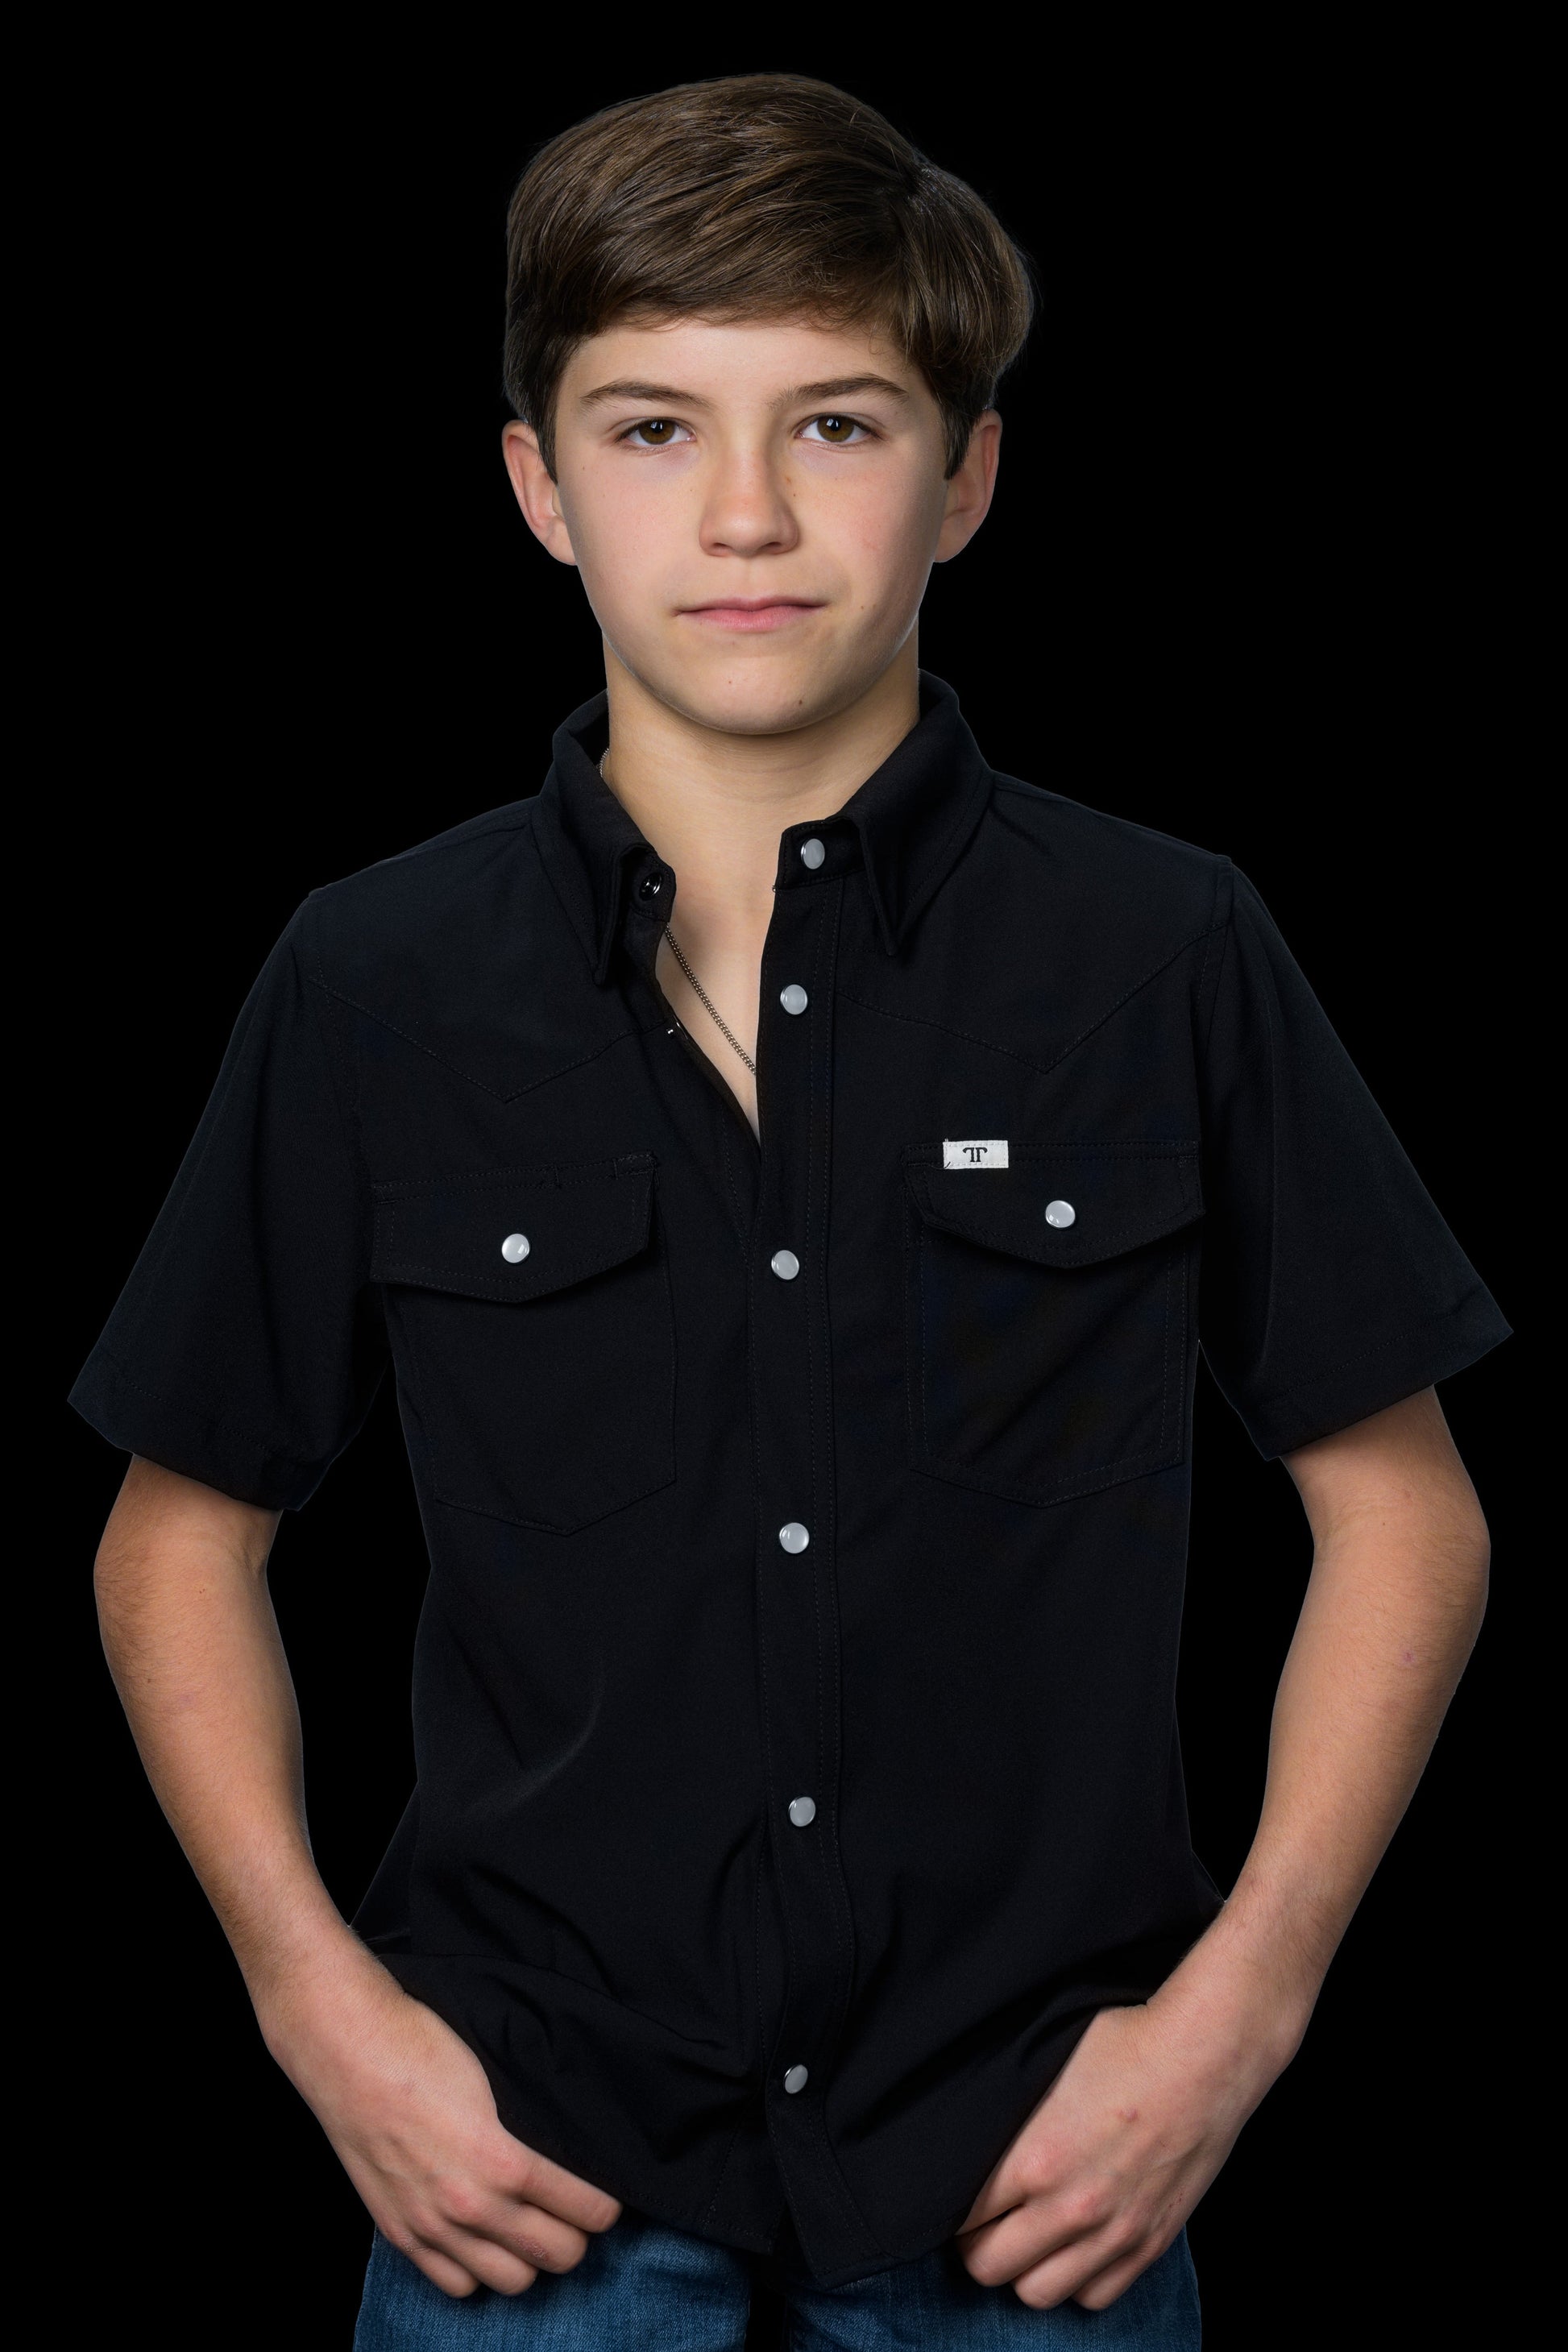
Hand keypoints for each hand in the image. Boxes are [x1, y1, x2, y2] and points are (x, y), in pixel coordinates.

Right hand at [261, 1939, 621, 2297]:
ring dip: (531, 2259)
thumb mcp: (499, 2078)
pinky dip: (479, 2270)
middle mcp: (470, 2204)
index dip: (605, 2207)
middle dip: (576, 2236)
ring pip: (512, 2280)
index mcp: (503, 2159)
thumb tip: (571, 2151)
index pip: (584, 2208)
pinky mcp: (402, 2233)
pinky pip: (457, 2285)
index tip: (608, 2200)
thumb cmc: (425, 2048)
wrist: (349, 2050)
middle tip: (575, 2214)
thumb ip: (533, 2125)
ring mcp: (433, 2225)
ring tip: (532, 2229)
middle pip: (557, 2255)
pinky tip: (484, 2240)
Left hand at [955, 1972, 1292, 2310]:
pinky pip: (1094, 2297)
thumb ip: (1004, 2116)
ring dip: (1023, 2268)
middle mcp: (1070, 2207)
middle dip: (976, 2244)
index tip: (955, 2194)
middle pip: (988, 2266)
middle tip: (984, 2218)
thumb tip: (966, 2138)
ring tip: (1026, 2236)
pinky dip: (1076, 2280)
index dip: (950, 2207)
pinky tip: (1073, 2246)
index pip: (961, 2216)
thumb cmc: (1124, 2045)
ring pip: (1037, 2293)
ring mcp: (1113, 2233)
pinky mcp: (1149, 2243)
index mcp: (1034, 2158)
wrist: (1205, 2057)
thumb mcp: (1044, 2065)